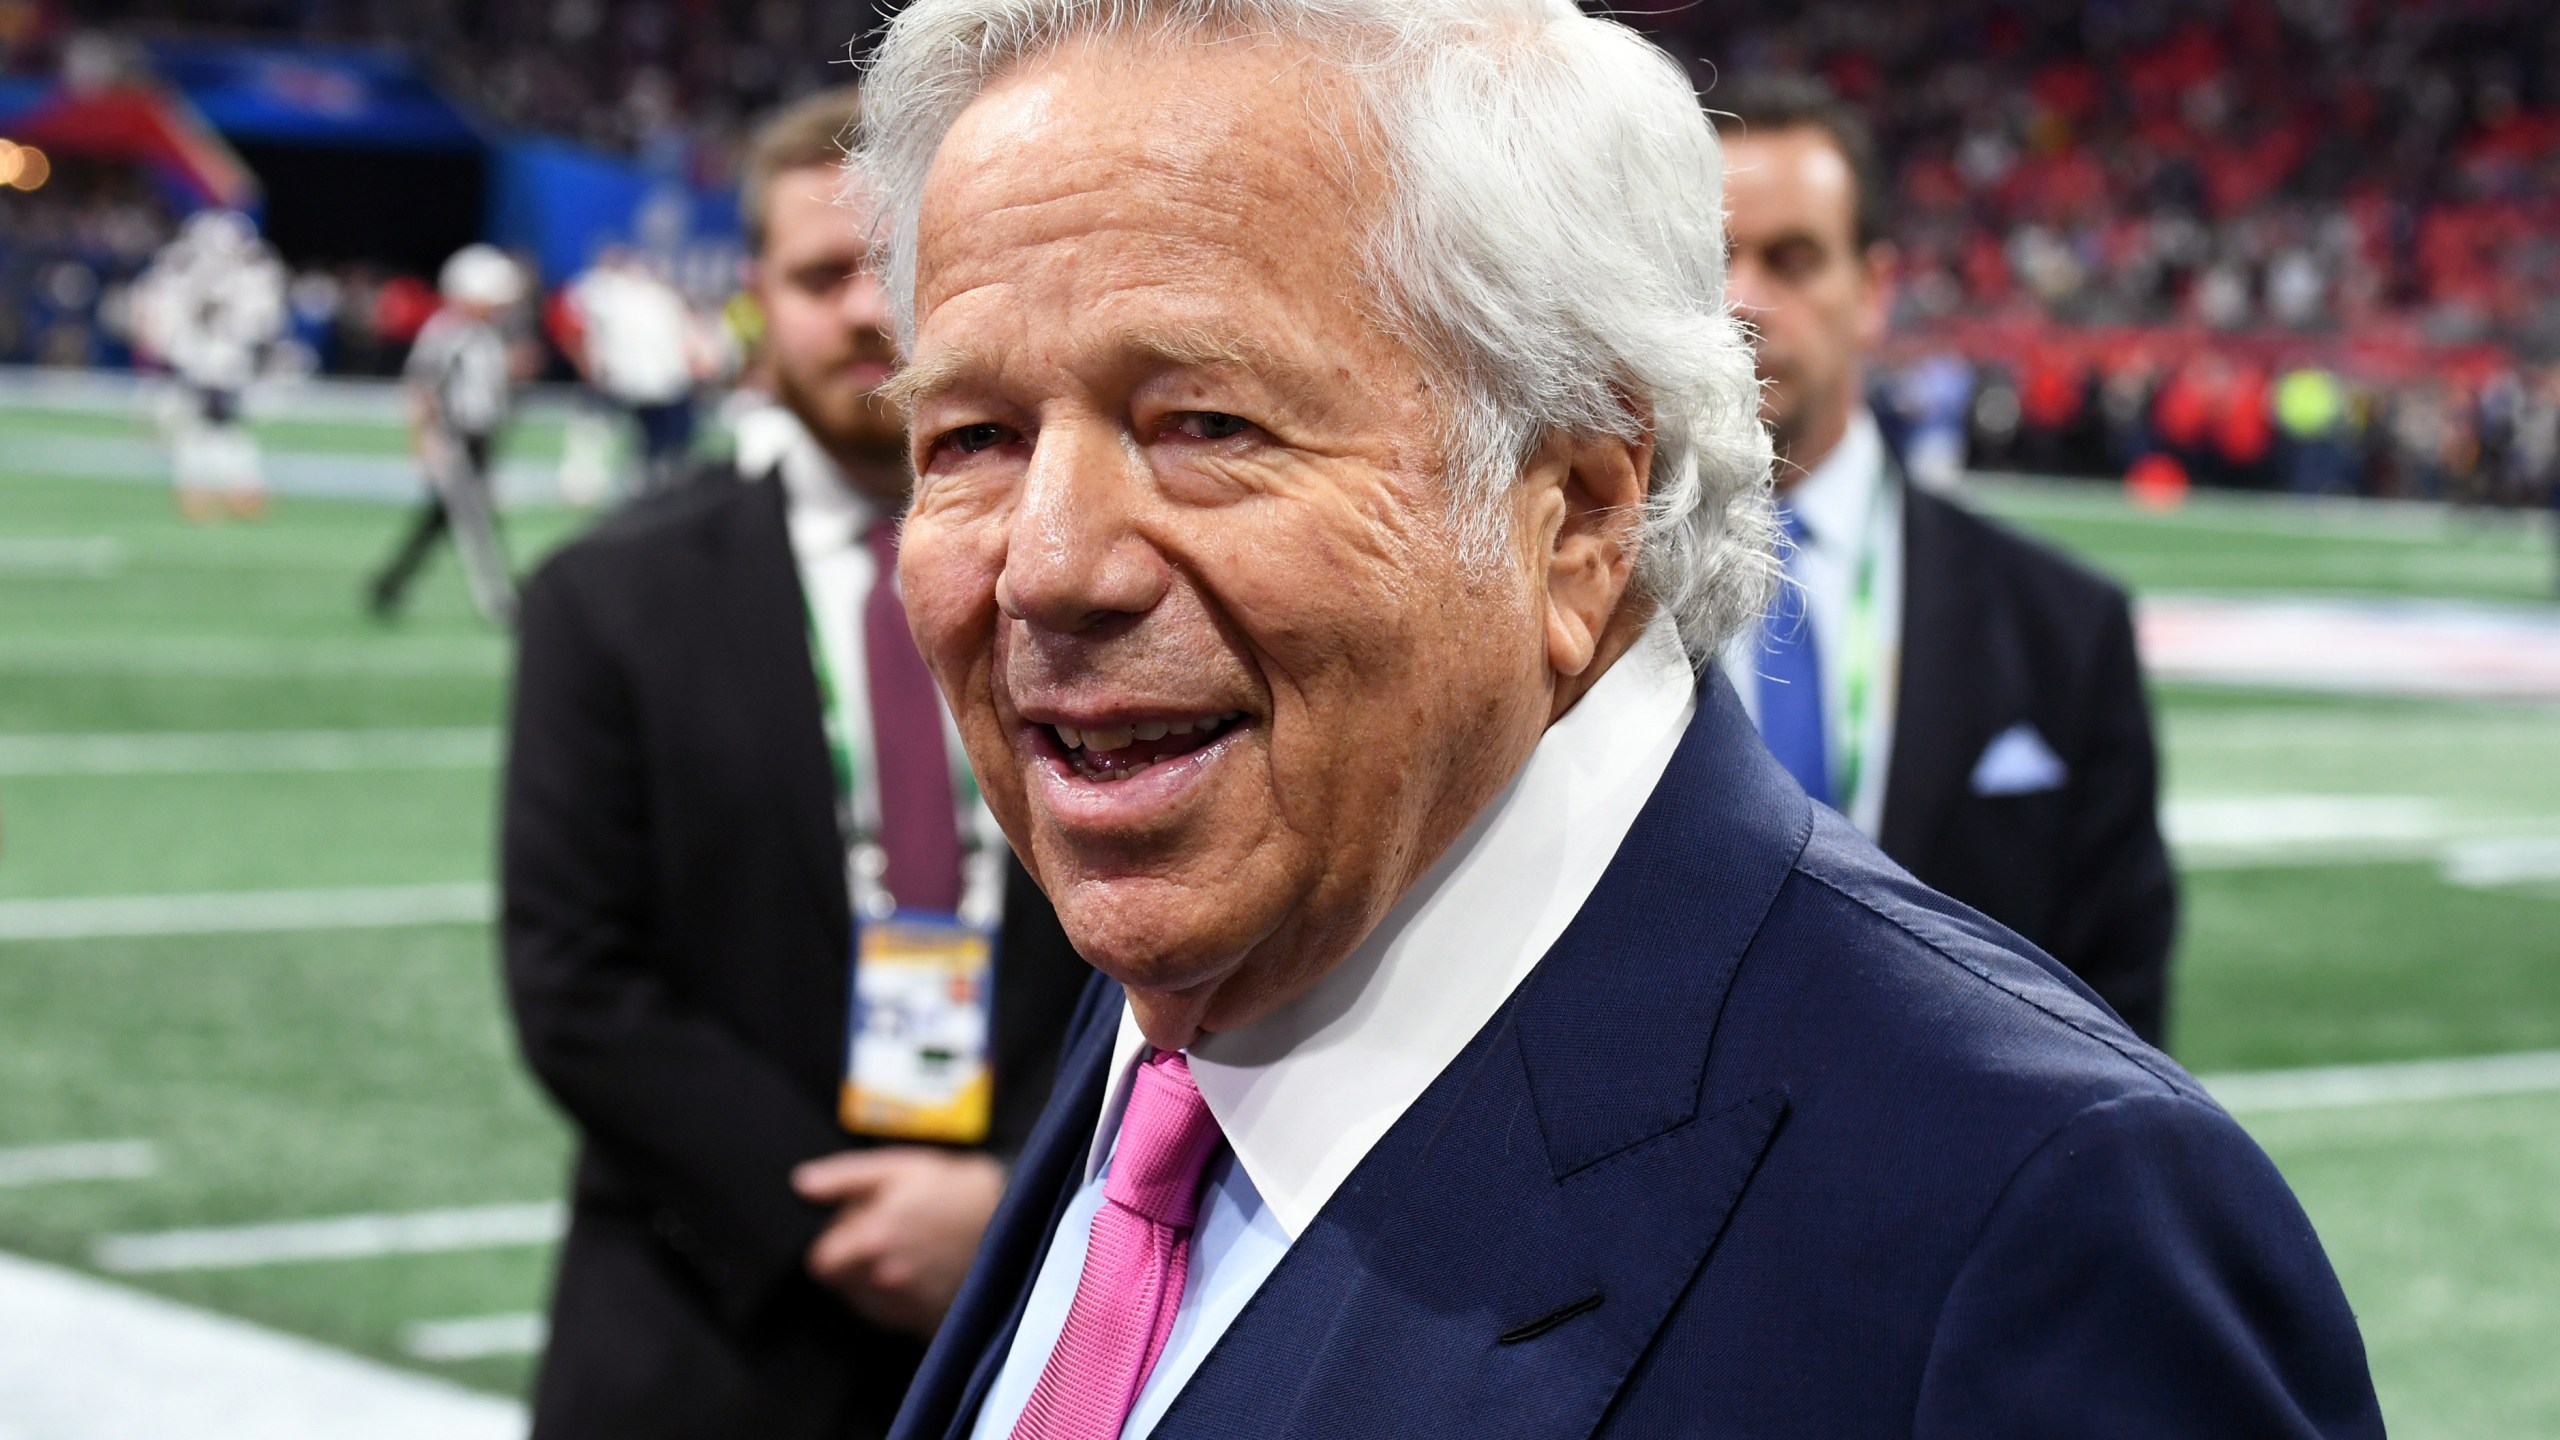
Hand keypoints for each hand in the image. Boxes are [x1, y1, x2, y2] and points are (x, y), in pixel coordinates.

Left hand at [792, 1147, 1007, 1337]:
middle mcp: (885, 1278)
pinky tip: (921, 1274)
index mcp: (871, 1240)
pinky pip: (896, 1317)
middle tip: (883, 1236)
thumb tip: (801, 1185)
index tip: (850, 1232)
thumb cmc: (953, 1188)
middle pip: (842, 1284)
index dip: (831, 1244)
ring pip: (867, 1302)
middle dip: (852, 1262)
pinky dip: (900, 1300)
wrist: (1012, 1216)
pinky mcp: (929, 1320)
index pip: (820, 1263)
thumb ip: (843, 1177)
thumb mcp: (897, 1167)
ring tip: (906, 1253)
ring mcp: (908, 1303)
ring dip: (873, 1282)